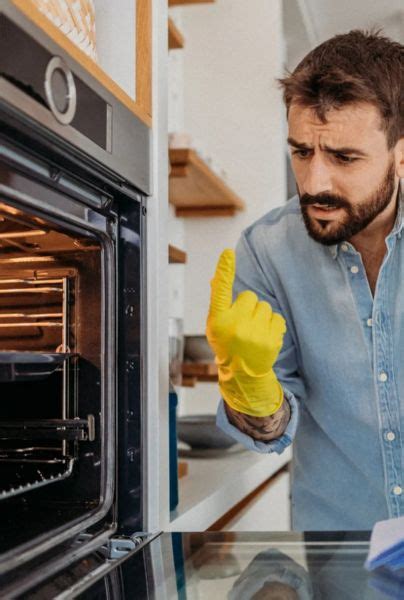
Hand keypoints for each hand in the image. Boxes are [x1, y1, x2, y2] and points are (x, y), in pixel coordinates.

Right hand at [206, 249, 285, 416]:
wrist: (242, 374)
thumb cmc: (227, 343)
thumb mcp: (215, 324)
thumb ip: (218, 301)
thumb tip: (216, 276)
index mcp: (217, 320)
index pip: (220, 291)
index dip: (224, 271)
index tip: (227, 253)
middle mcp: (234, 326)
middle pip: (250, 296)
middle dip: (248, 306)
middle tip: (242, 323)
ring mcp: (253, 334)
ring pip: (264, 306)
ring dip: (261, 315)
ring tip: (253, 331)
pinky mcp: (270, 339)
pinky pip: (277, 317)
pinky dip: (273, 324)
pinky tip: (264, 336)